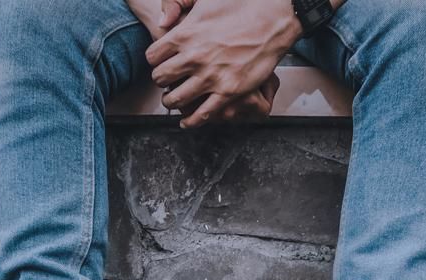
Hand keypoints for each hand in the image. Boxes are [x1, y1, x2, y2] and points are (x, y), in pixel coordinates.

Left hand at [146, 0, 301, 127]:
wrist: (272, 17)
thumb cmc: (240, 4)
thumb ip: (177, 3)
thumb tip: (161, 24)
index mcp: (184, 34)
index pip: (152, 57)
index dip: (155, 61)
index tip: (160, 63)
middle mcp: (194, 57)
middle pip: (160, 79)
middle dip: (161, 82)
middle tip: (166, 83)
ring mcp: (211, 77)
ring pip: (176, 99)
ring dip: (171, 102)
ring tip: (172, 101)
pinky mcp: (228, 92)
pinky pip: (202, 114)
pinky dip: (190, 121)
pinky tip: (186, 122)